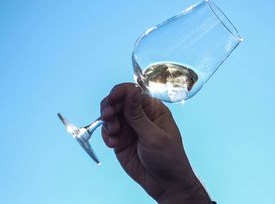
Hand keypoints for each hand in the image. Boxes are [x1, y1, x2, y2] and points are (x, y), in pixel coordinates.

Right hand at [100, 83, 210, 203]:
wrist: (165, 184)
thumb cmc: (168, 157)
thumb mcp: (153, 136)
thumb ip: (138, 115)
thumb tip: (132, 90)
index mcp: (153, 108)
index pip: (134, 93)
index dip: (121, 92)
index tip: (112, 98)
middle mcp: (139, 115)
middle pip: (118, 101)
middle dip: (110, 107)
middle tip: (107, 116)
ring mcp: (129, 127)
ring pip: (110, 115)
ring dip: (107, 122)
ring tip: (113, 133)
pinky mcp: (120, 140)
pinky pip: (107, 131)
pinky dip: (106, 135)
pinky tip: (112, 144)